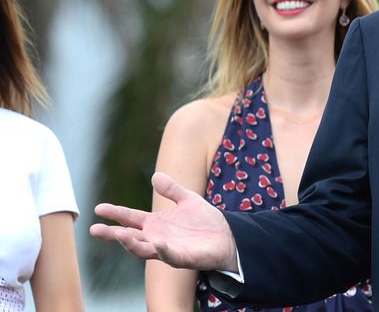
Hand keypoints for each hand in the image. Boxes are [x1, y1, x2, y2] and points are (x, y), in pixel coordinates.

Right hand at [90, 172, 238, 272]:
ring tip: (119, 235)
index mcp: (155, 224)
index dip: (115, 213)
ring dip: (130, 244)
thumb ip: (172, 189)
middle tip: (95, 229)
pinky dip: (162, 251)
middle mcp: (156, 238)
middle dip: (112, 234)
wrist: (228, 236)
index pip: (130, 218)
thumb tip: (156, 175)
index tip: (98, 208)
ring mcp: (167, 250)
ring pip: (143, 250)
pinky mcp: (182, 258)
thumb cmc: (205, 221)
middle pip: (129, 237)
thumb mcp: (187, 199)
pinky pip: (169, 257)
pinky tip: (157, 244)